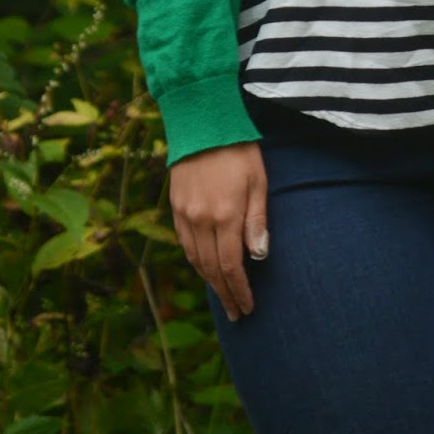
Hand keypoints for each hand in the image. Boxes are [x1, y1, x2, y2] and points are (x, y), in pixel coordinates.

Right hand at [169, 142, 268, 321]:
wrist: (202, 120)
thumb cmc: (238, 148)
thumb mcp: (258, 181)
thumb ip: (257, 220)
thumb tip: (258, 257)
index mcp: (225, 215)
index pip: (231, 266)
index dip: (239, 290)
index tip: (248, 307)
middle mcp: (201, 220)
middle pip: (212, 269)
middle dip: (225, 293)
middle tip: (236, 313)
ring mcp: (185, 214)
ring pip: (196, 259)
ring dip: (209, 280)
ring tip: (222, 295)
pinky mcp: (175, 205)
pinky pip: (184, 243)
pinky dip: (195, 260)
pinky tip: (205, 266)